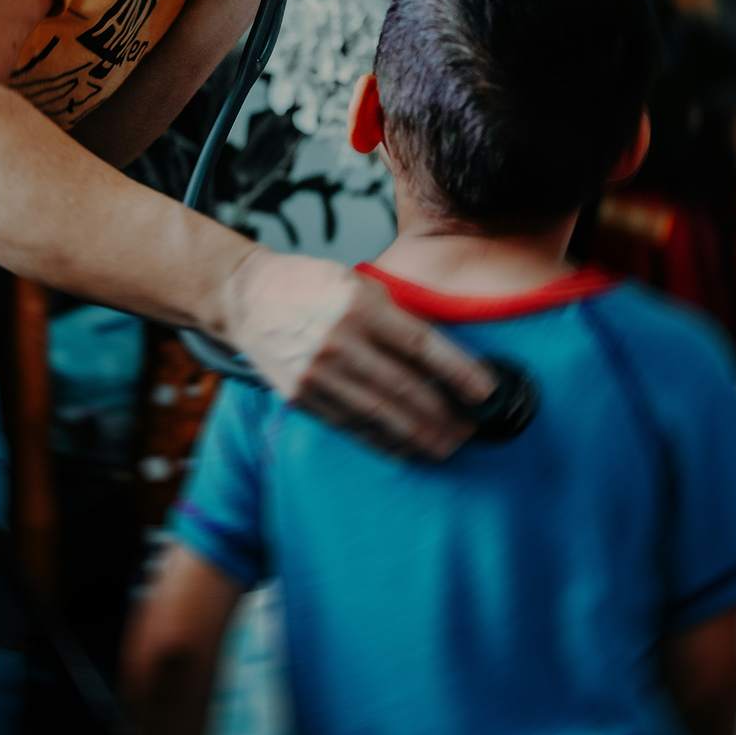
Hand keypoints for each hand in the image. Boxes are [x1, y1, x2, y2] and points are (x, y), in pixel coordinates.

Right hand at [221, 252, 488, 458]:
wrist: (248, 299)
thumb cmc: (309, 285)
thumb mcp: (360, 285)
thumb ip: (398, 317)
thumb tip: (445, 357)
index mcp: (360, 306)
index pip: (423, 346)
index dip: (459, 373)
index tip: (487, 393)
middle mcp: (339, 342)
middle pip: (405, 389)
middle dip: (445, 415)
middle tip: (472, 430)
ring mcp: (318, 374)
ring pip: (380, 415)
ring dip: (419, 436)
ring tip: (447, 446)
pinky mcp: (302, 397)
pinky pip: (351, 426)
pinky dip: (383, 441)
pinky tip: (406, 449)